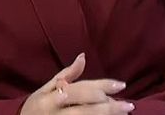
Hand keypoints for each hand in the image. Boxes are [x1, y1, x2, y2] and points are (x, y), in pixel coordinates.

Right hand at [20, 53, 134, 113]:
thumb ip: (66, 75)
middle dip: (109, 108)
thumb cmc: (35, 107)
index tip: (121, 85)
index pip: (78, 90)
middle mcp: (54, 114)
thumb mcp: (45, 89)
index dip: (101, 87)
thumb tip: (83, 57)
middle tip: (128, 106)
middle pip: (85, 111)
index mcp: (49, 98)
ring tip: (123, 114)